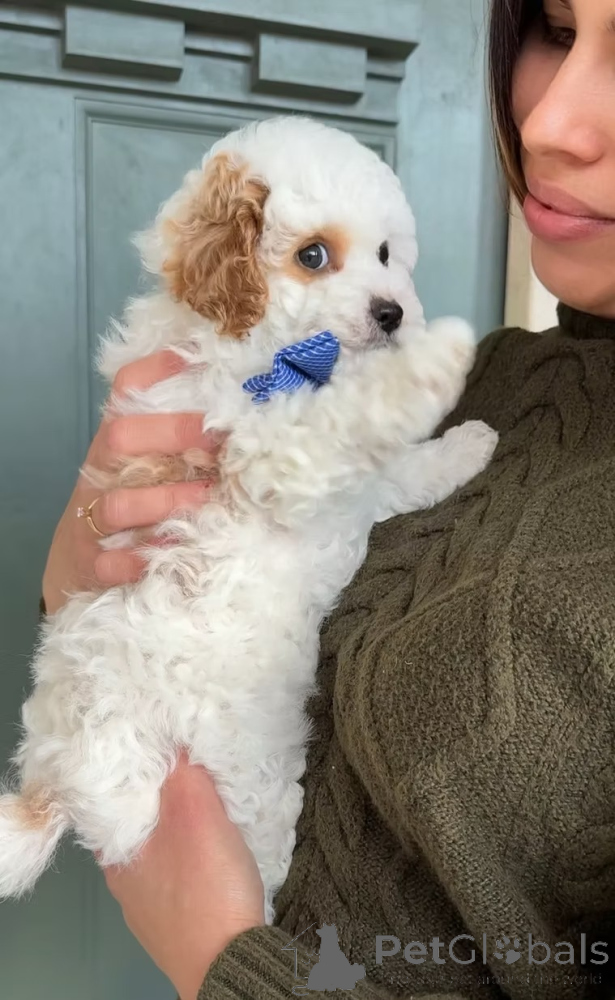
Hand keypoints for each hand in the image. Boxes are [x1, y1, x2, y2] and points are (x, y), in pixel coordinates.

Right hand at [42, 351, 218, 613]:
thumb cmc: (133, 502)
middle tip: (218, 439)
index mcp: (117, 443)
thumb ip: (184, 441)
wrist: (83, 560)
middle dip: (172, 433)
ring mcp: (92, 520)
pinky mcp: (92, 563)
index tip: (193, 359)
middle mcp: (101, 474)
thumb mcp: (151, 465)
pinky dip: (138, 559)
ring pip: (117, 504)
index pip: (124, 391)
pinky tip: (168, 555)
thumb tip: (245, 403)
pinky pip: (109, 562)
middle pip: (118, 438)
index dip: (155, 370)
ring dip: (165, 500)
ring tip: (206, 499)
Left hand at [103, 755, 264, 999]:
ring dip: (181, 823)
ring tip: (208, 798)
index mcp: (116, 852)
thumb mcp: (198, 813)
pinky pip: (179, 873)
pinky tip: (216, 845)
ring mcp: (149, 905)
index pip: (110, 796)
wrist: (229, 965)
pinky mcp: (177, 920)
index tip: (156, 741)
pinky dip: (193, 852)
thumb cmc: (207, 889)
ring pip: (160, 847)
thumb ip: (184, 773)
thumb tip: (174, 737)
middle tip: (190, 763)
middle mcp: (123, 880)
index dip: (132, 765)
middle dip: (163, 792)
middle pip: (138, 821)